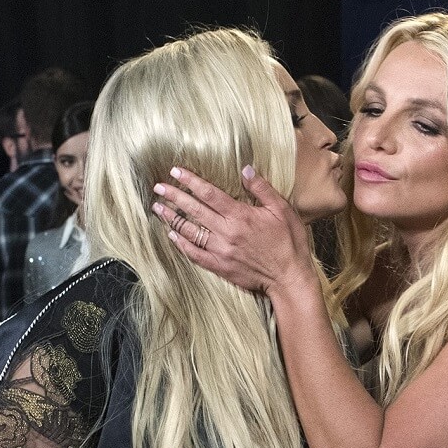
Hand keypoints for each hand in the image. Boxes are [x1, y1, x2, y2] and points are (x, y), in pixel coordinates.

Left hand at [151, 166, 314, 298]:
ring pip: (190, 232)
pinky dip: (181, 244)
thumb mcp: (282, 210)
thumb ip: (262, 189)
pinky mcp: (220, 267)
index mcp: (241, 216)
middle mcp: (227, 232)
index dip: (190, 181)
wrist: (289, 278)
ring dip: (172, 219)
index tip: (175, 171)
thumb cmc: (289, 243)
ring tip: (158, 208)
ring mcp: (221, 251)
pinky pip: (195, 254)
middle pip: (194, 210)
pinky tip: (172, 235)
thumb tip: (245, 169)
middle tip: (158, 188)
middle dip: (174, 197)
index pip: (209, 193)